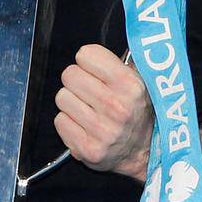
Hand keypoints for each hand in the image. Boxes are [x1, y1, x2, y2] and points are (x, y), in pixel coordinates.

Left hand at [53, 44, 154, 179]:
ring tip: (87, 109)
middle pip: (69, 75)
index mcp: (131, 85)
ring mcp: (102, 130)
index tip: (94, 70)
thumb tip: (93, 49)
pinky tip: (84, 125)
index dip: (88, 61)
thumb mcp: (140, 82)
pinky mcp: (87, 148)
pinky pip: (60, 121)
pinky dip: (69, 122)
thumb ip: (119, 62)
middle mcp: (117, 107)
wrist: (142, 152)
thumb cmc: (136, 112)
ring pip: (62, 97)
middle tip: (88, 90)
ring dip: (72, 102)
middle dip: (77, 81)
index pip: (86, 54)